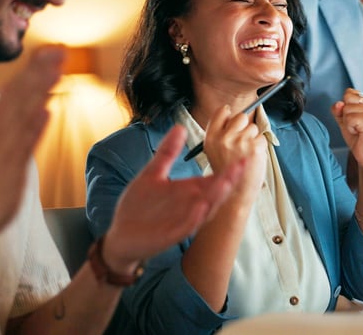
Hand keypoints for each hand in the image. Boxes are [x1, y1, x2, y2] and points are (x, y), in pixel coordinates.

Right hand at [0, 46, 62, 235]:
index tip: (52, 50)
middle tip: (59, 49)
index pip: (18, 92)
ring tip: (56, 69)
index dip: (35, 70)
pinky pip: (22, 145)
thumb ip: (27, 130)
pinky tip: (45, 111)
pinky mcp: (9, 167)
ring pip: (22, 113)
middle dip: (40, 71)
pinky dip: (33, 128)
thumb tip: (45, 109)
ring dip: (39, 90)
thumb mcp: (10, 150)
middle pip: (20, 96)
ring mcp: (3, 148)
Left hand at [102, 125, 243, 274]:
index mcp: (188, 192)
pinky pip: (185, 226)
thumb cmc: (137, 207)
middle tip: (242, 165)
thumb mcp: (152, 174)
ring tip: (227, 183)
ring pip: (204, 209)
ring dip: (216, 197)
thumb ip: (167, 153)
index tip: (243, 157)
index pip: (213, 179)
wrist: (119, 236)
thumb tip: (180, 127)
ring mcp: (182, 222)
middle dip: (228, 180)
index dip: (228, 170)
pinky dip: (194, 217)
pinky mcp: (170, 235)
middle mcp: (190, 206)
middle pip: (214, 193)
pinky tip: (201, 206)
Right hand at [203, 105, 267, 203]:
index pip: (221, 112)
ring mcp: (240, 142)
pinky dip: (260, 147)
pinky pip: (262, 138)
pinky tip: (253, 158)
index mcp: (211, 138)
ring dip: (253, 138)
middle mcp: (224, 138)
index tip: (232, 119)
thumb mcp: (214, 152)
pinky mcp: (255, 147)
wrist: (235, 194)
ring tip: (246, 153)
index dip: (229, 114)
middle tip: (242, 142)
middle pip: (241, 116)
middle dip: (244, 126)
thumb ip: (221, 134)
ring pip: (253, 128)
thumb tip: (233, 116)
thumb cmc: (227, 174)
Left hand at [331, 89, 362, 169]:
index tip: (357, 121)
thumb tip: (338, 104)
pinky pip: (349, 119)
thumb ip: (339, 110)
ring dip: (348, 123)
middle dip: (346, 115)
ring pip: (346, 109)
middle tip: (357, 127)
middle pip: (347, 98)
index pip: (349, 93)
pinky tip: (360, 134)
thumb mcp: (346, 121)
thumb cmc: (360, 140)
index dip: (346, 108)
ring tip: (359, 131)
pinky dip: (350, 129)